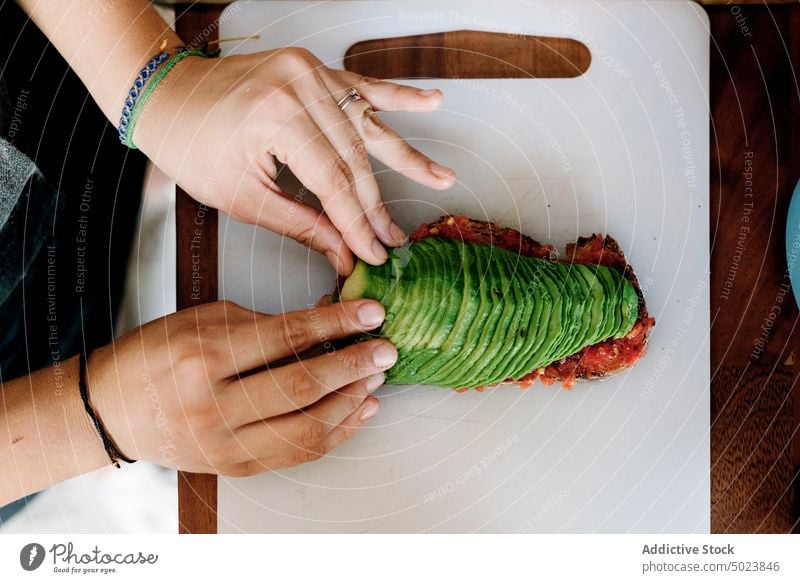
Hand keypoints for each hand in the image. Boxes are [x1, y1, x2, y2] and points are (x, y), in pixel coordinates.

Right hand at [86, 300, 394, 475]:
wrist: (114, 410)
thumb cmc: (157, 355)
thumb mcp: (204, 320)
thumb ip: (265, 323)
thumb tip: (327, 318)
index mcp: (204, 356)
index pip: (286, 337)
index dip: (336, 324)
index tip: (371, 313)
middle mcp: (214, 405)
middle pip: (302, 386)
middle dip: (353, 365)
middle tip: (386, 350)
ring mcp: (225, 443)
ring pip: (306, 427)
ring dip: (350, 401)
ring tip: (375, 378)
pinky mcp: (236, 466)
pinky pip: (297, 453)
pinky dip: (334, 432)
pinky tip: (357, 411)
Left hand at [134, 47, 455, 273]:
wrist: (168, 96)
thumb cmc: (191, 142)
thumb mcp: (241, 196)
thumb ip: (300, 223)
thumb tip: (341, 252)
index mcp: (277, 117)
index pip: (334, 183)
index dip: (357, 223)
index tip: (374, 251)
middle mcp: (300, 87)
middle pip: (354, 158)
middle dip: (375, 205)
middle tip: (394, 237)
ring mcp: (310, 72)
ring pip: (367, 126)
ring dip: (405, 156)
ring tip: (441, 177)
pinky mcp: (313, 69)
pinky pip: (363, 85)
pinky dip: (398, 96)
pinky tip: (431, 102)